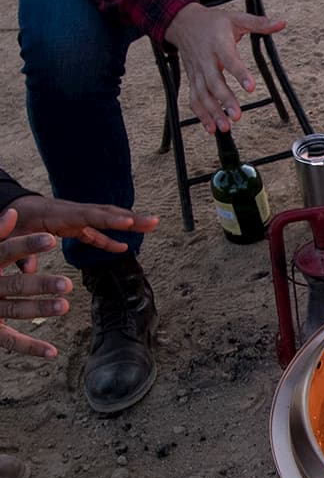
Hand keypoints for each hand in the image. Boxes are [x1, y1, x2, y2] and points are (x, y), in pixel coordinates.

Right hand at [0, 208, 72, 357]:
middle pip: (13, 285)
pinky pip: (9, 341)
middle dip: (40, 284)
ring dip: (39, 309)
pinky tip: (52, 352)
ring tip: (64, 306)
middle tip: (67, 283)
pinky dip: (30, 347)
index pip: (4, 251)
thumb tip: (12, 212)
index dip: (27, 245)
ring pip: (13, 310)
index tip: (51, 239)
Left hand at [8, 194, 158, 251]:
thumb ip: (22, 253)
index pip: (89, 216)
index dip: (109, 220)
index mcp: (59, 214)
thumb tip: (28, 270)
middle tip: (154, 221)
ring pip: (107, 219)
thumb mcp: (11, 237)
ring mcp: (75, 218)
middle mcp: (72, 212)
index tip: (128, 223)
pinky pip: (96, 231)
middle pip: (106, 214)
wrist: (9, 207)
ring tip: (153, 225)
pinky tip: (124, 247)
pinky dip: (110, 238)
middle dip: (131, 218)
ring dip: (129, 222)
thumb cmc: (10, 222)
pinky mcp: (74, 225)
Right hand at [164, 2, 286, 132]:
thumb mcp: (235, 18)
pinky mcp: (193, 79)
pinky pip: (194, 99)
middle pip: (214, 82)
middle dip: (224, 100)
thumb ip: (259, 23)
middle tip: (237, 116)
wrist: (182, 22)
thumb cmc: (212, 22)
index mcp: (218, 43)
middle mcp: (206, 59)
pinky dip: (201, 114)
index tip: (251, 87)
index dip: (239, 73)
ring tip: (225, 127)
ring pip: (202, 94)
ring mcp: (197, 71)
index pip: (229, 59)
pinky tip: (212, 128)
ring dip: (213, 112)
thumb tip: (281, 23)